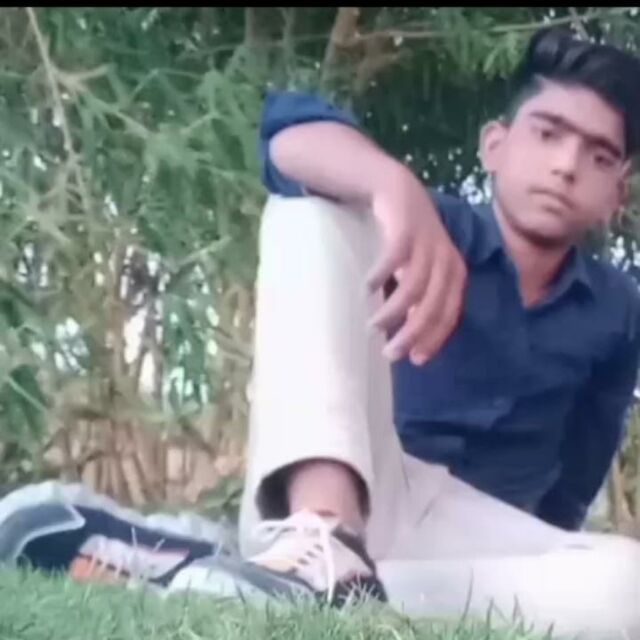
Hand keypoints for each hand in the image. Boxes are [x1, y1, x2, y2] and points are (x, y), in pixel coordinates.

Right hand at [366, 168, 466, 365]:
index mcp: (454, 272)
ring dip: (394, 311)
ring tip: (373, 325)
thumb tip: (405, 337)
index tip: (414, 360)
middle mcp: (445, 259)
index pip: (449, 313)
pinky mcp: (405, 227)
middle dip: (413, 333)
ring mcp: (426, 242)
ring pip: (414, 286)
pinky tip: (367, 287)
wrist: (395, 190)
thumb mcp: (418, 269)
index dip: (434, 338)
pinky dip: (382, 273)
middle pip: (433, 305)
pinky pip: (396, 256)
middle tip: (390, 353)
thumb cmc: (406, 238)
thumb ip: (419, 297)